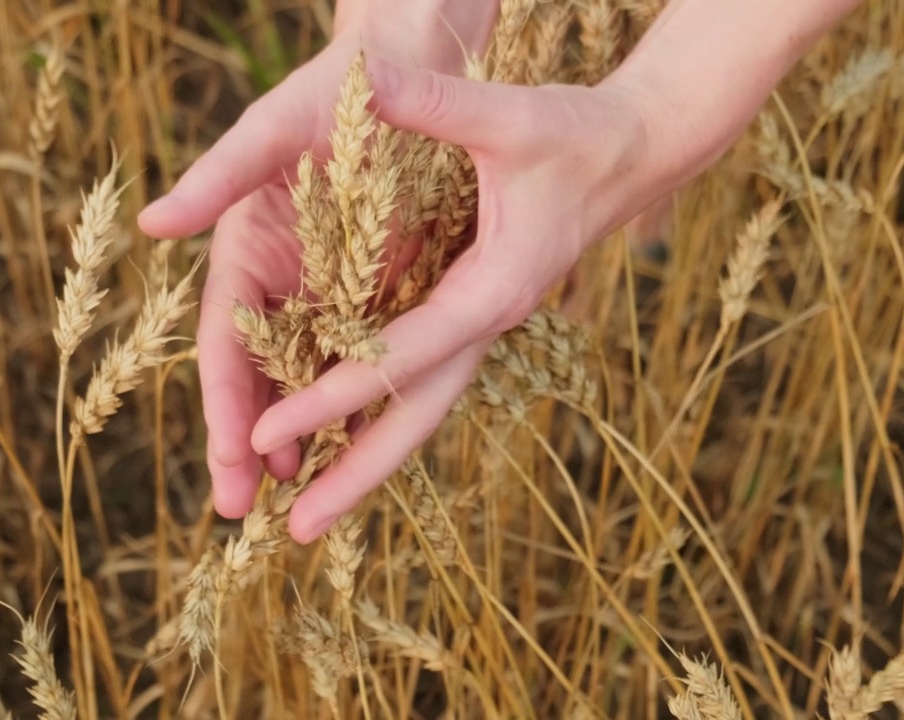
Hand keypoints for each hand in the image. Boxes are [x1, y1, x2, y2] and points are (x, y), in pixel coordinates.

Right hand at [138, 5, 498, 518]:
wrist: (406, 63)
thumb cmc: (333, 90)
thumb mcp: (272, 130)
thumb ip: (216, 176)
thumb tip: (150, 223)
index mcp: (248, 249)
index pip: (226, 342)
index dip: (223, 404)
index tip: (229, 462)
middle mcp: (282, 279)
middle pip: (257, 375)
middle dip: (247, 441)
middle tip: (240, 509)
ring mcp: (328, 288)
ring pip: (305, 377)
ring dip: (295, 435)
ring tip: (293, 496)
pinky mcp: (376, 287)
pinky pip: (357, 357)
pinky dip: (347, 404)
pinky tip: (352, 447)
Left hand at [249, 57, 667, 541]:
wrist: (637, 150)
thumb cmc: (575, 132)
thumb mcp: (504, 115)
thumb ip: (431, 103)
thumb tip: (360, 75)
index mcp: (492, 291)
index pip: (397, 358)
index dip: (328, 395)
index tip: (266, 433)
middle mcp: (486, 324)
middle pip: (414, 419)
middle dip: (355, 476)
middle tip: (293, 536)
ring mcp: (480, 328)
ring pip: (419, 412)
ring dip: (367, 462)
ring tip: (307, 516)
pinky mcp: (473, 315)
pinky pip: (421, 382)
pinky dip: (380, 417)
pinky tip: (338, 440)